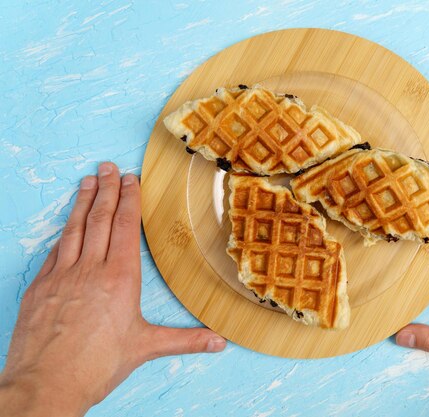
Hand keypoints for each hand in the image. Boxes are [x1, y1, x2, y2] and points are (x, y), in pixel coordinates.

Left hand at [0, 162, 225, 416]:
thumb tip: (220, 342)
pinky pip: (55, 250)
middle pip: (99, 220)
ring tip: (86, 181)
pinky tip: (66, 224)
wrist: (47, 384)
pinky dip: (63, 231)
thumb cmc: (97, 365)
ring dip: (81, 202)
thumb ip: (185, 340)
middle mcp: (90, 270)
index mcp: (119, 278)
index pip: (125, 228)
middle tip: (108, 167)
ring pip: (74, 229)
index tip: (130, 180)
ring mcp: (62, 276)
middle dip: (105, 190)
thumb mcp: (146, 348)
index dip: (128, 200)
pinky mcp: (41, 287)